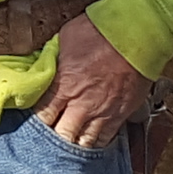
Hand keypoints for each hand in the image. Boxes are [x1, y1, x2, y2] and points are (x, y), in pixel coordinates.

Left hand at [37, 15, 150, 146]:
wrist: (138, 34)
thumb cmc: (101, 30)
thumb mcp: (66, 38)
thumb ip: (55, 58)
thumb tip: (46, 65)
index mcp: (64, 85)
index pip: (42, 115)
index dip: (37, 121)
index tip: (34, 120)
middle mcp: (81, 105)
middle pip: (61, 136)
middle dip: (53, 137)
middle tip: (48, 136)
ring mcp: (102, 112)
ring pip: (83, 143)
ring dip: (73, 144)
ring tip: (67, 143)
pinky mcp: (121, 115)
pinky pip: (105, 139)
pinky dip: (96, 142)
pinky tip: (89, 140)